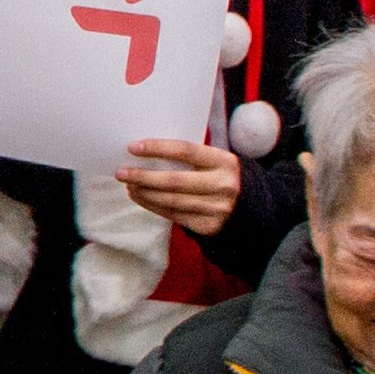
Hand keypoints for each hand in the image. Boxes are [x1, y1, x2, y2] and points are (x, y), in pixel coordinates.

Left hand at [115, 136, 240, 235]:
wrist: (252, 208)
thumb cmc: (223, 177)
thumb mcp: (217, 161)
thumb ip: (193, 157)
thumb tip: (149, 153)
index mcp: (224, 162)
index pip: (186, 151)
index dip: (158, 148)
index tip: (134, 147)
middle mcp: (222, 186)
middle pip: (174, 181)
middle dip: (143, 177)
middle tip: (122, 172)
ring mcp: (216, 208)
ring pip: (171, 201)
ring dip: (145, 193)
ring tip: (128, 185)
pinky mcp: (208, 226)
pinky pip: (174, 215)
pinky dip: (153, 206)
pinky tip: (140, 197)